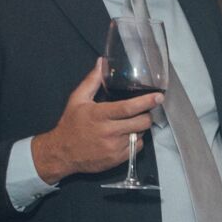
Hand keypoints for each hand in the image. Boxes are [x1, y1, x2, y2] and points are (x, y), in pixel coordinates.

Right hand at [30, 60, 162, 184]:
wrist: (63, 153)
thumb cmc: (71, 124)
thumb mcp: (77, 99)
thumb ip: (92, 81)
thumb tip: (101, 62)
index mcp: (100, 115)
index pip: (128, 108)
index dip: (146, 102)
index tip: (158, 97)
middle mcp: (109, 131)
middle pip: (141, 122)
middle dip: (147, 115)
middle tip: (143, 111)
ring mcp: (115, 147)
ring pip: (141, 134)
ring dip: (140, 128)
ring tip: (129, 123)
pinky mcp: (118, 159)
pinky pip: (137, 147)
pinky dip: (136, 140)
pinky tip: (125, 136)